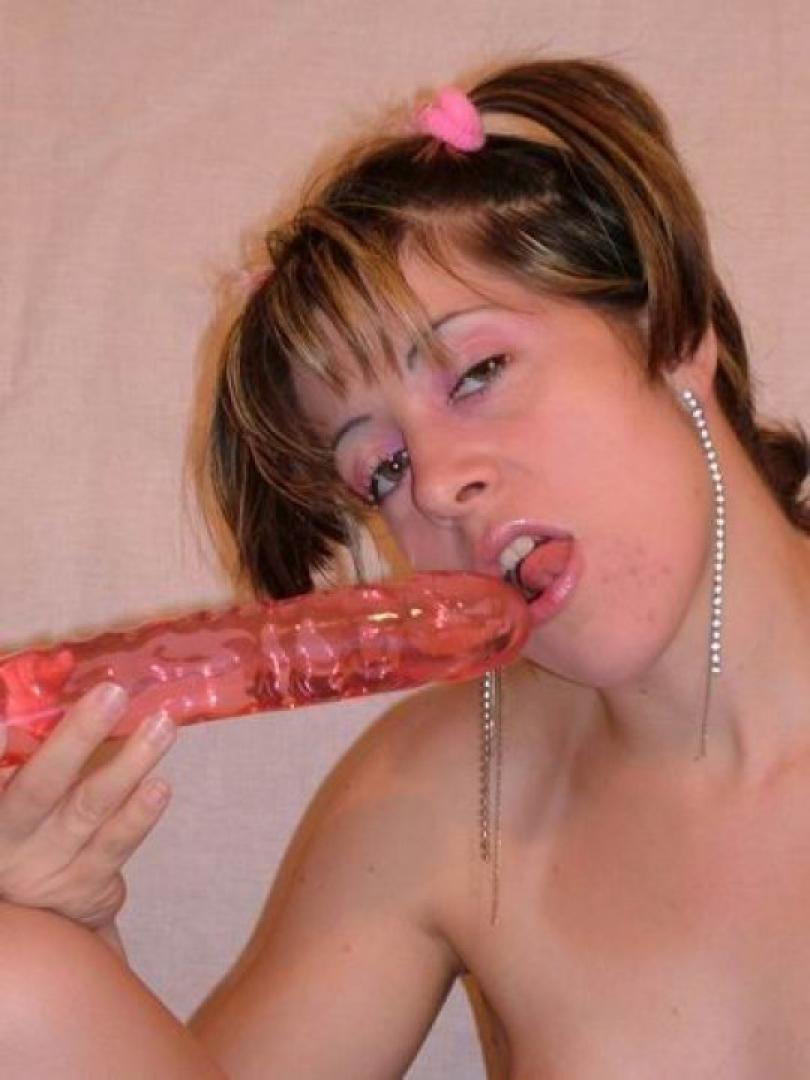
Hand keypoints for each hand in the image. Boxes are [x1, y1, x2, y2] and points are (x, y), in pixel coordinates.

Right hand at [0, 682, 175, 930]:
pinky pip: (115, 845)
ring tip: (162, 727)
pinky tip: (160, 787)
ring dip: (130, 763)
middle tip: (113, 694)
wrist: (34, 921)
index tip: (5, 732)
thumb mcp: (13, 797)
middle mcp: (7, 842)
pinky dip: (138, 814)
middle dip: (78, 738)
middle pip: (39, 785)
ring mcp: (47, 868)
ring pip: (90, 809)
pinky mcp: (86, 888)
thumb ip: (22, 756)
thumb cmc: (23, 831)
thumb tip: (40, 693)